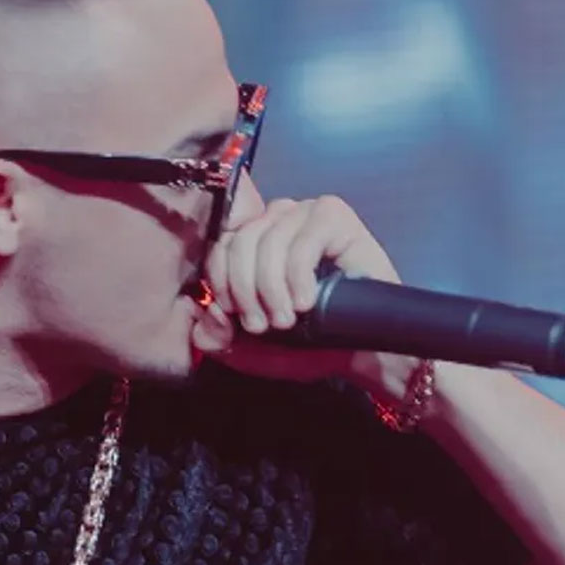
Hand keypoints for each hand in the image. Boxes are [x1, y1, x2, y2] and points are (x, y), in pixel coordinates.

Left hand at [191, 194, 400, 381]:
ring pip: (268, 242)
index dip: (222, 283)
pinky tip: (308, 302)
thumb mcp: (250, 349)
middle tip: (265, 325)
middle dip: (247, 290)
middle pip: (239, 242)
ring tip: (288, 319)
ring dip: (273, 289)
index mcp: (250, 241)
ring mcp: (304, 212)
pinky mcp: (333, 215)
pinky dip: (298, 277)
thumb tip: (203, 317)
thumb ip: (217, 337)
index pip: (218, 246)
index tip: (236, 319)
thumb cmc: (308, 345)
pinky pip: (300, 243)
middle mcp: (274, 219)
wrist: (361, 352)